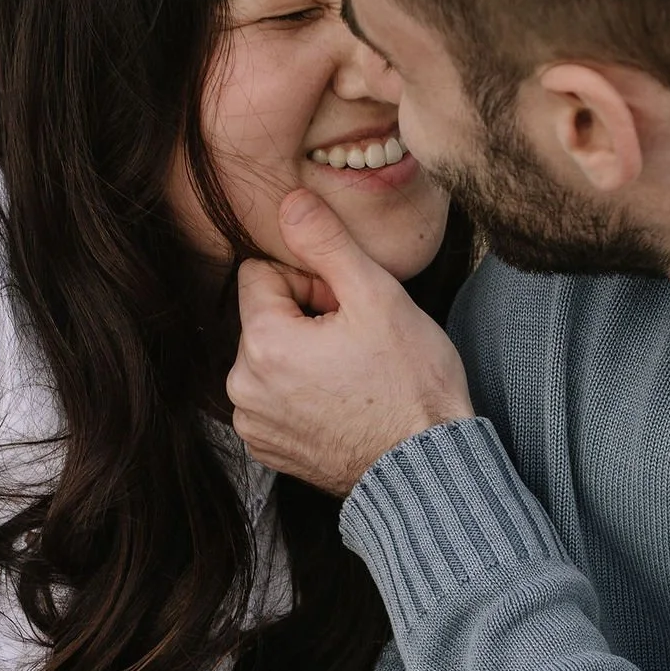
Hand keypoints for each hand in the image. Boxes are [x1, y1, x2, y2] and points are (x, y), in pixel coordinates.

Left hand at [227, 189, 473, 495]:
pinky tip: (342, 404)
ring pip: (269, 356)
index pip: (261, 274)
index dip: (310, 281)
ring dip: (303, 356)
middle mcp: (243, 387)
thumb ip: (326, 242)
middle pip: (263, 317)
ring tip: (353, 375)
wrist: (426, 468)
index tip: (347, 308)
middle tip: (357, 343)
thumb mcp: (376, 297)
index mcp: (262, 343)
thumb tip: (288, 202)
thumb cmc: (410, 384)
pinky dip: (301, 395)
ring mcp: (253, 423)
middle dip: (305, 319)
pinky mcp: (267, 449)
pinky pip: (273, 397)